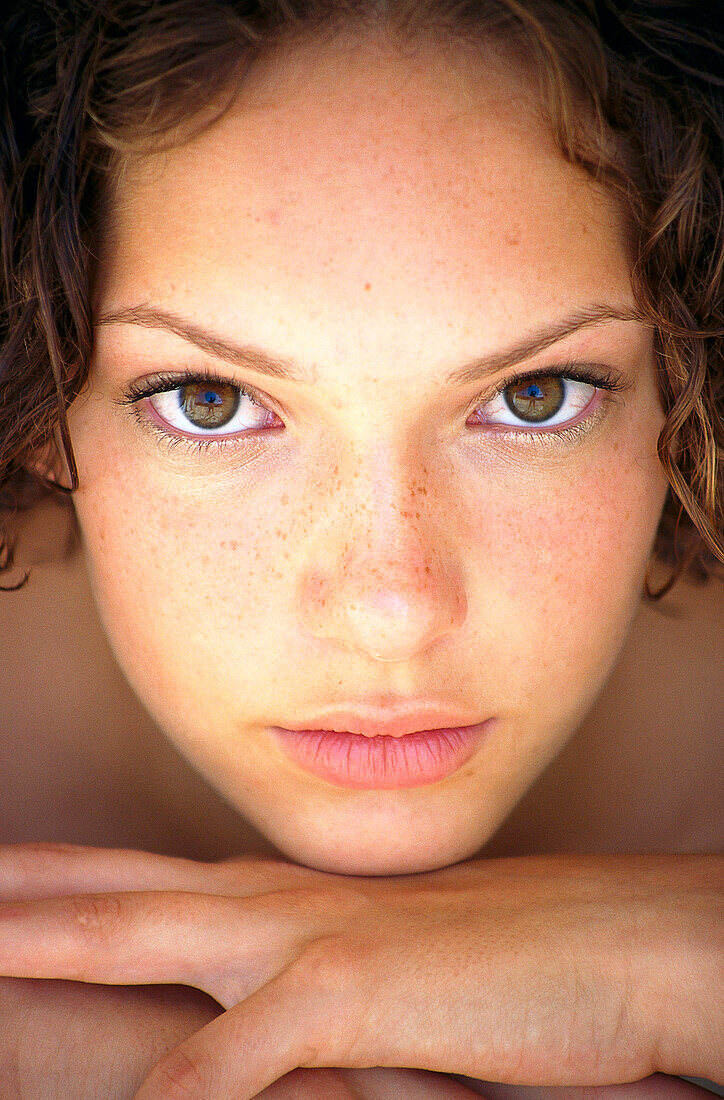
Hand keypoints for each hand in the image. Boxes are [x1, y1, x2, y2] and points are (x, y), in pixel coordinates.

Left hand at [0, 845, 481, 1099]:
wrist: (597, 940)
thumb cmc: (485, 959)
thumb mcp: (370, 966)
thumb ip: (298, 982)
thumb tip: (248, 1010)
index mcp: (272, 898)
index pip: (137, 880)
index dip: (57, 877)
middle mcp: (270, 903)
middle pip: (113, 892)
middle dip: (23, 891)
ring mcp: (305, 938)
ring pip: (144, 932)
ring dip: (52, 941)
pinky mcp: (351, 989)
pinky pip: (238, 1055)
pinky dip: (183, 1092)